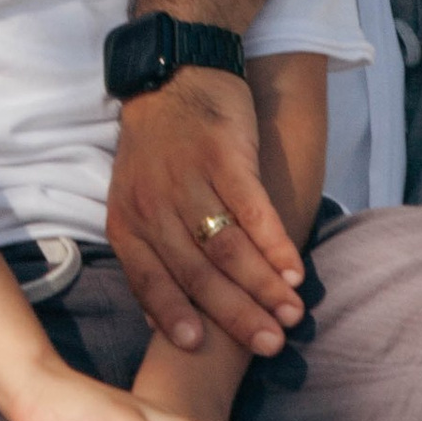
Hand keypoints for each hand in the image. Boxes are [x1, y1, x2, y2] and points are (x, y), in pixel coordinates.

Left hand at [107, 67, 307, 358]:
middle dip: (236, 315)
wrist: (174, 73)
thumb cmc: (158, 149)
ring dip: (263, 286)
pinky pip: (253, 209)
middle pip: (196, 273)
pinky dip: (275, 243)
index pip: (148, 281)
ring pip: (227, 247)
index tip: (201, 347)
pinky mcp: (223, 155)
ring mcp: (188, 179)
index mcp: (127, 221)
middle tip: (270, 345)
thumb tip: (162, 323)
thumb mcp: (135, 200)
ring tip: (291, 313)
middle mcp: (153, 204)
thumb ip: (150, 256)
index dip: (173, 315)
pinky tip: (294, 269)